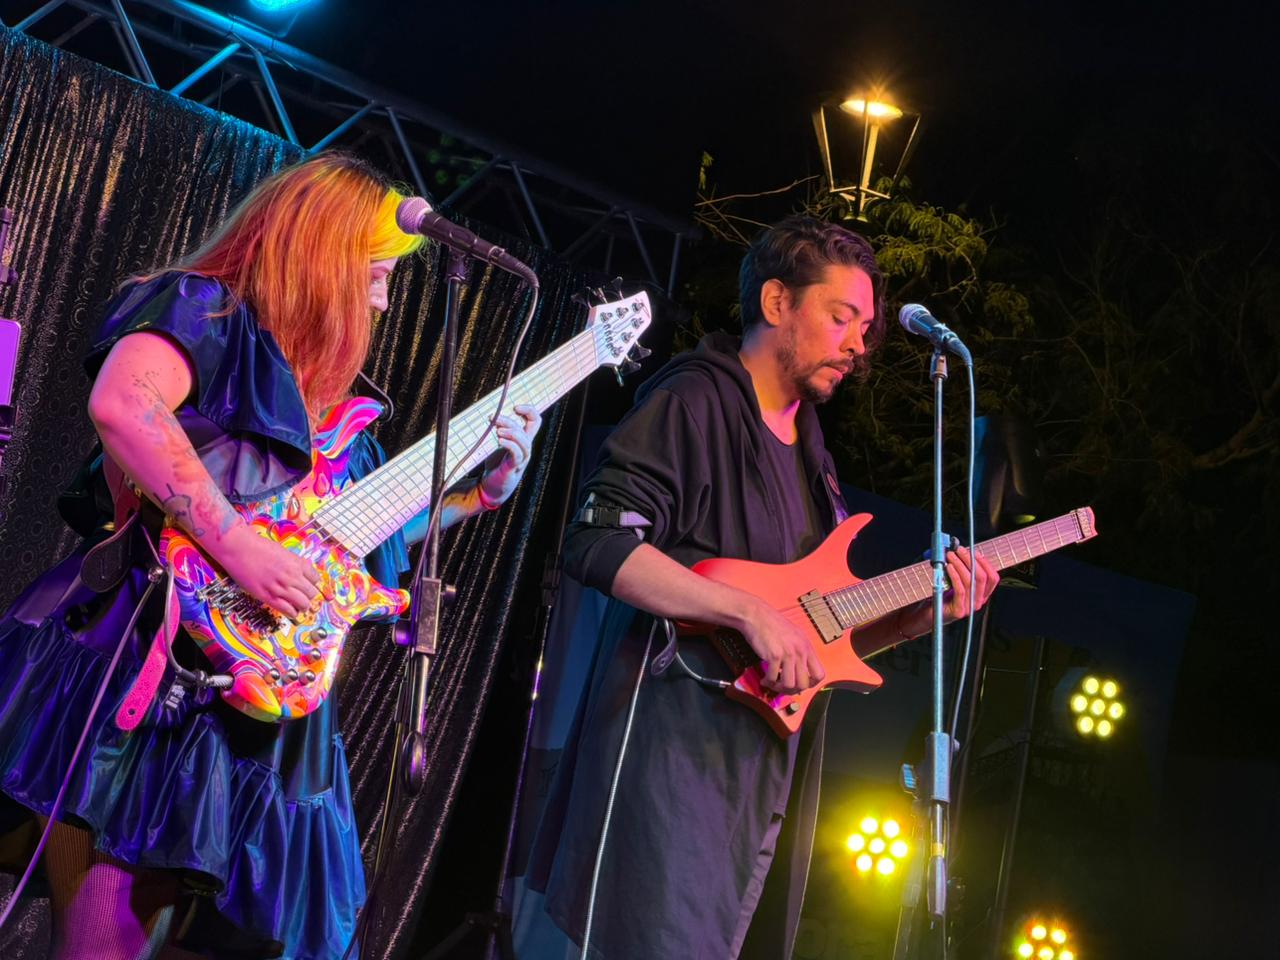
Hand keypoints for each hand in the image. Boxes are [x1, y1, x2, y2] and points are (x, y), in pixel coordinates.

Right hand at [210, 524, 324, 619]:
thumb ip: (293, 564)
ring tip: (299, 607)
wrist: (239, 549)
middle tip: (304, 597)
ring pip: (303, 604)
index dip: (312, 583)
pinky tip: (290, 612)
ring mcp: (281, 587)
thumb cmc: (258, 547)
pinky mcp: (268, 596)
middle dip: (308, 596)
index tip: (308, 585)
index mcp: (297, 563)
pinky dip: (292, 613)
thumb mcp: (283, 552)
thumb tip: (300, 573)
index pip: (315, 578)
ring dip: (303, 607)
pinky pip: (288, 610)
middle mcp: (292, 576)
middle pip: (311, 593)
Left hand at [478, 403, 541, 507]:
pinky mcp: (513, 468)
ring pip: (524, 441)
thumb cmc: (496, 465)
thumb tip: (494, 413)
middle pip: (526, 429)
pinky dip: (509, 444)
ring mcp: (521, 459)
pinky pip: (517, 454)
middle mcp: (525, 448)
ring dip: (511, 432)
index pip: (535, 421)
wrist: (491, 488)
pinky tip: (499, 440)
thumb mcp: (499, 444)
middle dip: (509, 421)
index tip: (514, 407)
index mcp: (523, 440)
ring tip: (497, 431)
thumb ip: (501, 431)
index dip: (529, 410)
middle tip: (493, 419)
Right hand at [739, 597, 825, 695]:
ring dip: (779, 688)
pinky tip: (764, 678)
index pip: (819, 674)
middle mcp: (800, 651)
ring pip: (789, 684)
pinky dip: (768, 681)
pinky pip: (773, 678)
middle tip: (783, 687)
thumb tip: (799, 670)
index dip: (811, 684)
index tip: (801, 685)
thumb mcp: (794, 636)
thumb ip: (799, 652)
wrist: (757, 615)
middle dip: (792, 690)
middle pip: (804, 684)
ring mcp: (788, 654)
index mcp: (806, 647)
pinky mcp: (774, 656)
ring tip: (772, 683)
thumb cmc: (772, 624)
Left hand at [942, 546, 998, 620]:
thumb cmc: (944, 594)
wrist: (933, 613)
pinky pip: (960, 590)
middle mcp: (979, 601)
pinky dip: (954, 576)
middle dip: (970, 560)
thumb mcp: (958, 580)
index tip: (973, 551)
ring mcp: (970, 607)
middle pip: (982, 577)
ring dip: (960, 565)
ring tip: (951, 556)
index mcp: (983, 594)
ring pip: (970, 582)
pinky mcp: (959, 610)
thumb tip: (962, 551)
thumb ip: (964, 568)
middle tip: (959, 550)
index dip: (984, 562)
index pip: (993, 577)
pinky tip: (949, 567)